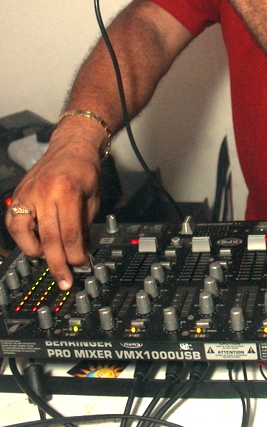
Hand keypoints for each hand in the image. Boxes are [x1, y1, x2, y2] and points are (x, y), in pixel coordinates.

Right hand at [5, 128, 101, 289]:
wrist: (72, 146)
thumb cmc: (85, 169)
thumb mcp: (93, 198)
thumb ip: (84, 226)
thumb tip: (80, 253)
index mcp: (67, 192)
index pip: (69, 234)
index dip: (75, 255)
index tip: (81, 266)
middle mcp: (44, 192)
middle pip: (48, 239)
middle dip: (58, 264)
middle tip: (65, 280)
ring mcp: (28, 193)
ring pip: (24, 233)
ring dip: (35, 252)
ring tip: (47, 259)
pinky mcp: (19, 194)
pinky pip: (13, 222)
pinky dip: (21, 237)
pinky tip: (32, 243)